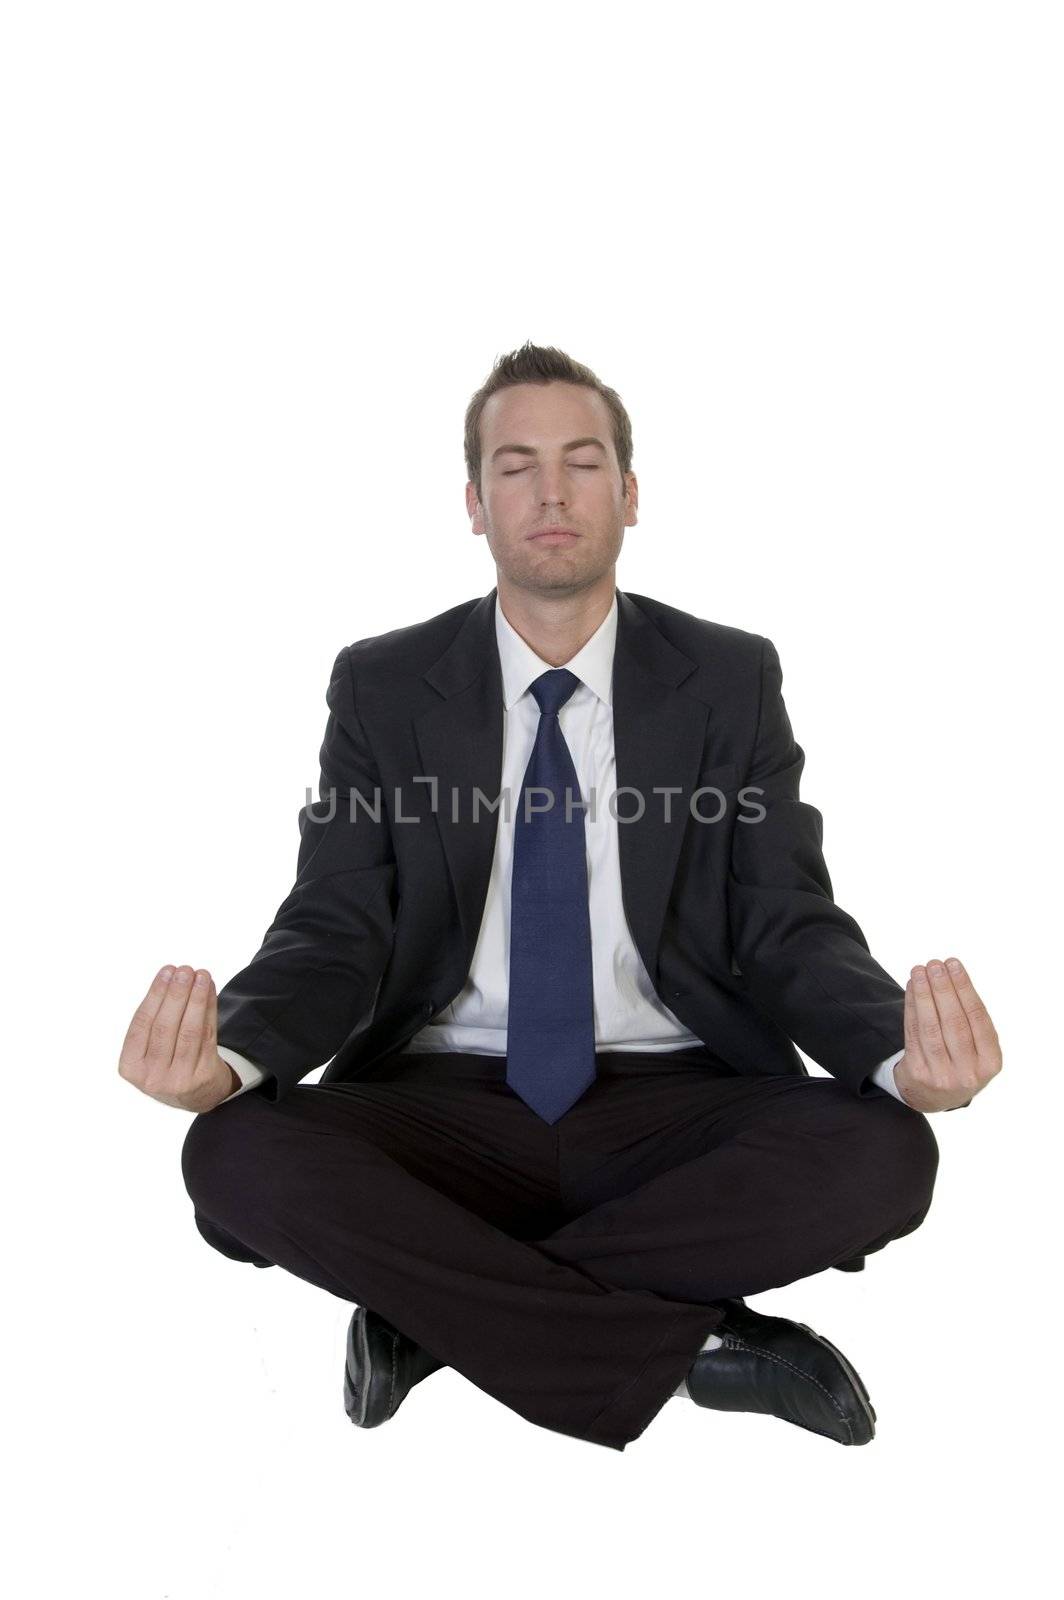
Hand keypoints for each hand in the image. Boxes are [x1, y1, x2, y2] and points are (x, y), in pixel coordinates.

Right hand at [119, 965, 236, 1112]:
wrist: (194, 1095)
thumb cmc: (166, 1062)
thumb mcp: (148, 1050)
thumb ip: (154, 1020)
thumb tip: (171, 977)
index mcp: (130, 1067)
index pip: (141, 1024)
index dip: (155, 995)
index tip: (167, 971)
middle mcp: (151, 1077)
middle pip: (165, 1027)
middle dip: (176, 994)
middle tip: (185, 969)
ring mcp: (178, 1080)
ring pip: (189, 1031)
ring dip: (196, 999)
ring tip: (201, 975)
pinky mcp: (203, 1077)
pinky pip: (208, 1036)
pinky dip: (210, 1010)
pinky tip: (210, 990)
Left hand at [894, 957, 1001, 1112]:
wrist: (935, 1097)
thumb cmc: (960, 1061)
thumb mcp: (978, 1050)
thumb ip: (971, 1020)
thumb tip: (951, 975)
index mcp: (991, 1063)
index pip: (977, 1018)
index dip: (965, 988)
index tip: (954, 964)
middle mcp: (969, 1072)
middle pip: (954, 1021)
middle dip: (943, 988)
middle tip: (935, 963)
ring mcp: (942, 1076)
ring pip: (930, 1027)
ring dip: (923, 995)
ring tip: (919, 971)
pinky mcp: (917, 1074)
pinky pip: (912, 1034)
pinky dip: (911, 1008)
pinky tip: (911, 989)